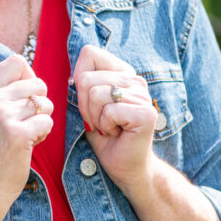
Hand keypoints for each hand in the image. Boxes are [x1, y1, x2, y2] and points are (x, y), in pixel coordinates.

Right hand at [0, 54, 53, 211]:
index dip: (29, 78)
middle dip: (39, 104)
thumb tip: (31, 72)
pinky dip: (43, 133)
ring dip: (42, 120)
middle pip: (37, 83)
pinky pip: (48, 121)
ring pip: (46, 103)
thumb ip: (5, 89)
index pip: (17, 62)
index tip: (23, 99)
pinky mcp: (16, 133)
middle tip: (24, 123)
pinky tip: (28, 144)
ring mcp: (2, 115)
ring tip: (25, 134)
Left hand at [72, 44, 156, 194]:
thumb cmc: (104, 136)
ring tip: (107, 127)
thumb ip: (83, 83)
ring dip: (94, 117)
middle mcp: (135, 80)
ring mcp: (143, 96)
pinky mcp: (146, 113)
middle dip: (84, 105)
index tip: (89, 103)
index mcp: (122, 73)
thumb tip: (73, 73)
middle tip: (98, 121)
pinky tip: (116, 133)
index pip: (89, 53)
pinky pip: (109, 111)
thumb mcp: (87, 105)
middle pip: (87, 78)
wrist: (124, 166)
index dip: (79, 80)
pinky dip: (104, 126)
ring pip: (96, 94)